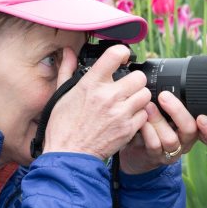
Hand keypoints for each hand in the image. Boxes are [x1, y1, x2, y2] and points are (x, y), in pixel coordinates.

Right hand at [43, 45, 151, 159]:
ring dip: (139, 97)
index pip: (115, 54)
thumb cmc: (63, 126)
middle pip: (139, 76)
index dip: (122, 52)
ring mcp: (120, 113)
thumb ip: (67, 70)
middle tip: (127, 86)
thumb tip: (68, 52)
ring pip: (145, 94)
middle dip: (134, 80)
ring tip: (128, 102)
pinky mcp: (128, 129)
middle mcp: (109, 96)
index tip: (122, 57)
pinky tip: (127, 117)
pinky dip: (139, 116)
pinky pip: (145, 115)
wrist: (69, 155)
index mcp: (92, 84)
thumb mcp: (61, 94)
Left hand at [119, 91, 206, 174]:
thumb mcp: (167, 111)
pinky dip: (147, 130)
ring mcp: (171, 151)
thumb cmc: (155, 124)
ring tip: (148, 106)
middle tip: (164, 96)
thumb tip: (169, 75)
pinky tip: (141, 121)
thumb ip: (173, 98)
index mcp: (193, 129)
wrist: (138, 148)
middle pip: (191, 130)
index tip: (202, 117)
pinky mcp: (155, 156)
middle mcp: (185, 141)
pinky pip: (154, 145)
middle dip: (178, 112)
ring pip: (171, 139)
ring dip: (158, 120)